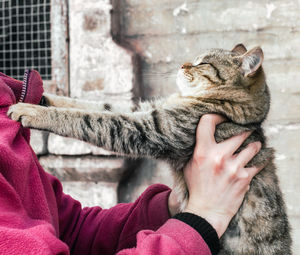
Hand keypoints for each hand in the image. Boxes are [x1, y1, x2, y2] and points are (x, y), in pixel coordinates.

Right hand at [183, 114, 263, 236]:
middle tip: (245, 130)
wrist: (207, 210)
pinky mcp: (245, 178)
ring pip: (252, 147)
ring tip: (254, 144)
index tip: (223, 118)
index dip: (216, 116)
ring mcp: (234, 167)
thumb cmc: (197, 187)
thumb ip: (197, 149)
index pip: (207, 122)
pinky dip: (259, 161)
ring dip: (254, 145)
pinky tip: (257, 160)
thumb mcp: (189, 165)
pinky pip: (258, 164)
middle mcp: (219, 157)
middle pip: (238, 133)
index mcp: (202, 152)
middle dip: (243, 131)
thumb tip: (204, 135)